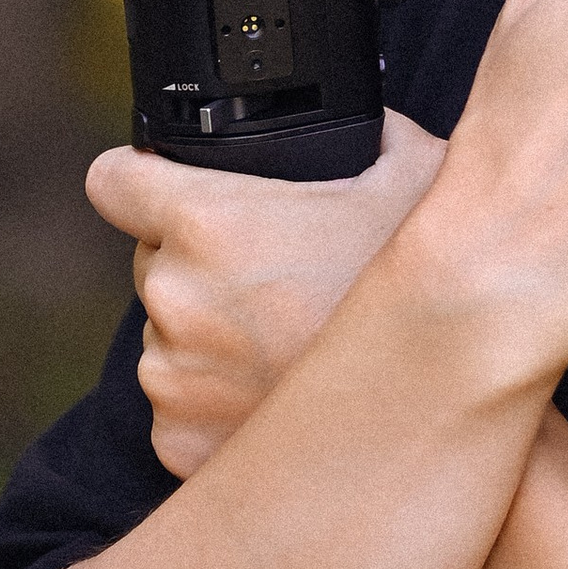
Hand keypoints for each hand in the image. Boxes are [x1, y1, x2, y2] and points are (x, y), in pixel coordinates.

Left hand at [86, 112, 448, 477]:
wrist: (453, 394)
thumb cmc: (432, 282)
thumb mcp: (415, 168)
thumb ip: (371, 132)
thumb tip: (367, 123)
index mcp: (208, 222)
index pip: (114, 180)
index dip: (140, 182)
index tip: (161, 193)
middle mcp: (176, 299)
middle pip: (157, 265)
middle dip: (200, 267)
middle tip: (276, 281)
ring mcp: (174, 378)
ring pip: (170, 340)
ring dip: (212, 340)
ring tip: (291, 346)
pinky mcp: (179, 445)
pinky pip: (180, 411)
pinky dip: (218, 407)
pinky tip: (281, 396)